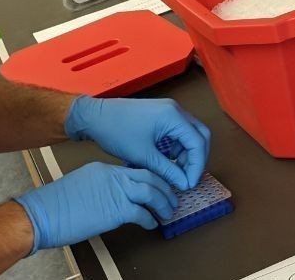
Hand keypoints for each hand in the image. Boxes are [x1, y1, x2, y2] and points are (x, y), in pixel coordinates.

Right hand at [15, 162, 177, 252]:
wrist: (46, 211)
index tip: (158, 186)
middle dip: (164, 187)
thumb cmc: (58, 203)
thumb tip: (110, 199)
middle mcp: (113, 176)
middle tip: (172, 197)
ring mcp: (116, 191)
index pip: (134, 170)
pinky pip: (142, 213)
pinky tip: (152, 224)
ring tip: (168, 212)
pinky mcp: (116, 209)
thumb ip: (99, 187)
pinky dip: (151, 219)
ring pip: (151, 191)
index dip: (150, 179)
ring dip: (164, 203)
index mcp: (104, 168)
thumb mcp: (82, 185)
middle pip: (149, 176)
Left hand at [64, 96, 210, 191]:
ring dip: (186, 154)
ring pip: (189, 134)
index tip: (188, 185)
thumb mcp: (144, 156)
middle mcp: (175, 110)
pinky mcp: (161, 114)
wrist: (95, 117)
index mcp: (173, 116)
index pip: (198, 142)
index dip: (196, 166)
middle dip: (196, 159)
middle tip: (188, 179)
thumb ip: (168, 170)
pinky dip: (177, 147)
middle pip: (199, 135)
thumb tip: (185, 184)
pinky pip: (178, 132)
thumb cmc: (117, 133)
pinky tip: (167, 161)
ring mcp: (168, 110)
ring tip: (175, 173)